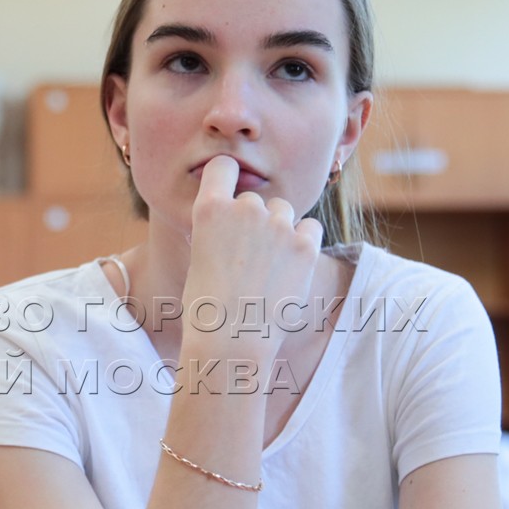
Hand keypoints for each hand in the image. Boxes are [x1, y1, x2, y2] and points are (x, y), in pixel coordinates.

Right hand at [180, 156, 322, 368]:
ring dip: (279, 230)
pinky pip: (310, 228)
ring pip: (284, 212)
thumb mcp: (198, 258)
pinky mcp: (305, 246)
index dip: (228, 176)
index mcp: (210, 210)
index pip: (223, 167)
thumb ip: (216, 231)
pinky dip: (304, 242)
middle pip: (255, 200)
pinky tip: (290, 267)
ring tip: (268, 266)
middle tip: (247, 256)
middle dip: (253, 221)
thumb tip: (229, 221)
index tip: (230, 188)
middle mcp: (245, 210)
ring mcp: (278, 226)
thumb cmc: (206, 309)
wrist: (232, 341)